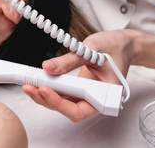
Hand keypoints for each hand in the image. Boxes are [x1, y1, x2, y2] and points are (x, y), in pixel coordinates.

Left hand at [22, 30, 140, 121]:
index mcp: (105, 95)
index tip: (45, 89)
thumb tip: (48, 67)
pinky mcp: (81, 89)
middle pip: (68, 109)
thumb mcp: (92, 49)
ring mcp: (87, 95)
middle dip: (47, 100)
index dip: (59, 103)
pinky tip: (38, 82)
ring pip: (64, 103)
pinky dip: (51, 88)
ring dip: (45, 96)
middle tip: (29, 87)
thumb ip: (70, 60)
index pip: (79, 109)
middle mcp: (96, 99)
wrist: (124, 44)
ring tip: (29, 85)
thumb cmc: (115, 47)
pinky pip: (64, 93)